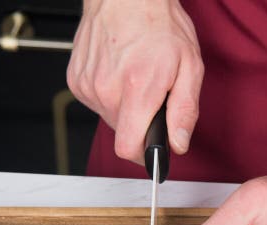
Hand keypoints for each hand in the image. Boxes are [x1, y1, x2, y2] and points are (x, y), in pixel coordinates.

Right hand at [66, 0, 203, 162]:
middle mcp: (108, 89)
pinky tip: (119, 72)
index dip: (144, 156)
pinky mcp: (76, 80)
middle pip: (123, 133)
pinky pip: (97, 102)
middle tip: (152, 96)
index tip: (153, 150)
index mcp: (137, 89)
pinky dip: (109, 94)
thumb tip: (178, 144)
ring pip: (110, 117)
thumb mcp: (189, 67)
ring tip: (135, 78)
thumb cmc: (159, 25)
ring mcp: (88, 85)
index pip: (129, 148)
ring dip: (125, 107)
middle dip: (140, 123)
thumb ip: (185, 111)